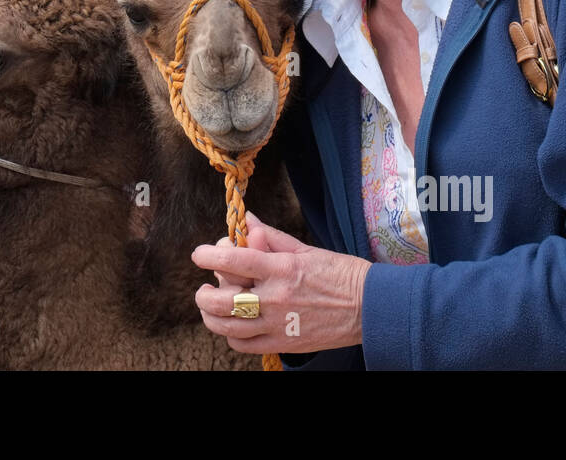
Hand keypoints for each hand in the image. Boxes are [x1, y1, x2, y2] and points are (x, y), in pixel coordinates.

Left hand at [191, 211, 369, 354]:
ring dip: (211, 316)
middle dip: (204, 293)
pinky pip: (244, 344)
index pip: (233, 259)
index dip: (207, 255)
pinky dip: (231, 335)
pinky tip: (233, 325)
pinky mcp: (284, 344)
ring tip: (211, 306)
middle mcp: (276, 297)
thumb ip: (270, 237)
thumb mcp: (304, 249)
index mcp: (282, 268)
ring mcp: (278, 324)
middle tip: (206, 287)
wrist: (368, 307)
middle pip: (222, 300)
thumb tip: (247, 221)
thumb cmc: (338, 272)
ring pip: (227, 326)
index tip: (198, 253)